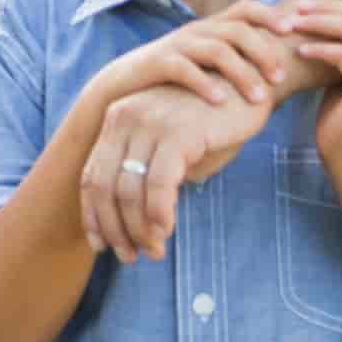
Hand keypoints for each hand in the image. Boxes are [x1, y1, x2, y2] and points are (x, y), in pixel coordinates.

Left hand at [77, 81, 276, 263]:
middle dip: (114, 229)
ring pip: (129, 190)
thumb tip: (141, 221)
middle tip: (131, 257)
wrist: (250, 84)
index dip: (94, 215)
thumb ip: (152, 174)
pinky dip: (159, 214)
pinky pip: (159, 184)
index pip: (92, 175)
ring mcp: (149, 122)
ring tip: (154, 251)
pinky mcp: (177, 132)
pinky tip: (167, 230)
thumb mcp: (174, 145)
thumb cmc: (214, 119)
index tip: (102, 246)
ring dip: (139, 229)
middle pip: (104, 186)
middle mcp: (125, 117)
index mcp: (118, 120)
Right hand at [93, 6, 291, 109]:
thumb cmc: (173, 79)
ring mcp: (177, 46)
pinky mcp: (158, 64)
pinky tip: (221, 101)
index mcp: (210, 27)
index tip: (292, 31)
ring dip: (242, 73)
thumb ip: (233, 59)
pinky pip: (185, 69)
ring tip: (259, 97)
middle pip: (237, 30)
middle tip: (280, 77)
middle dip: (263, 52)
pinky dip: (205, 84)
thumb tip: (277, 68)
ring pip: (217, 50)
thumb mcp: (204, 62)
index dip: (270, 15)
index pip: (245, 8)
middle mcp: (196, 31)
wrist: (122, 86)